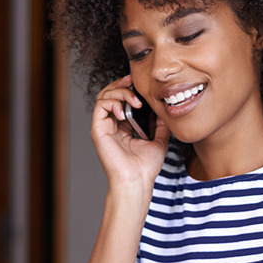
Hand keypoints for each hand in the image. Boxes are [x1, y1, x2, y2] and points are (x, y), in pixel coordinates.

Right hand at [91, 75, 170, 195]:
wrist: (138, 180)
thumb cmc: (146, 166)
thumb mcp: (159, 140)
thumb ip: (160, 124)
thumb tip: (164, 109)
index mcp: (124, 126)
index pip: (121, 99)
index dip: (128, 87)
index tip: (140, 82)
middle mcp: (112, 125)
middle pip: (110, 94)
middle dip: (122, 84)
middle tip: (134, 82)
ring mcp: (104, 127)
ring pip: (104, 97)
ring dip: (119, 92)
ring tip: (134, 100)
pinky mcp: (98, 130)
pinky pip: (100, 107)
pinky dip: (112, 102)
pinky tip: (124, 110)